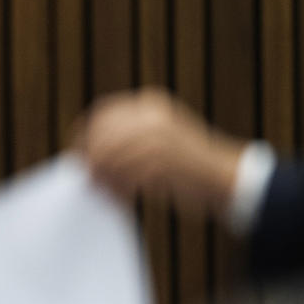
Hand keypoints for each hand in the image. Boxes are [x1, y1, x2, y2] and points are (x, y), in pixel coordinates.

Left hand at [72, 87, 246, 218]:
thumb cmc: (190, 166)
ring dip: (104, 178)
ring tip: (104, 192)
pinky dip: (119, 189)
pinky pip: (127, 176)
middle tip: (86, 179)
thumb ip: (129, 140)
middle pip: (103, 134)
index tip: (75, 152)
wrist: (227, 178)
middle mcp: (154, 117)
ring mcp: (159, 137)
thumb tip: (89, 155)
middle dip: (90, 158)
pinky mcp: (164, 161)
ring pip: (112, 156)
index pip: (104, 112)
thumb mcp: (161, 139)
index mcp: (151, 105)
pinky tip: (122, 199)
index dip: (84, 132)